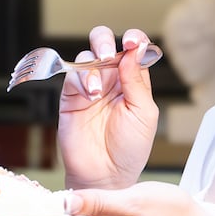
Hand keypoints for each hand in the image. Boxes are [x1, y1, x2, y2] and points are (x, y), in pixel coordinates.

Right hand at [56, 27, 159, 190]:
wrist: (105, 175)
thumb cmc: (129, 150)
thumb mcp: (144, 114)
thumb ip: (137, 81)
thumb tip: (133, 51)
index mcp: (133, 81)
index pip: (133, 50)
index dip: (133, 40)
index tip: (133, 42)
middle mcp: (111, 80)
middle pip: (104, 45)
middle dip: (104, 41)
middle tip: (108, 53)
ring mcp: (89, 87)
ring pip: (85, 56)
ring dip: (92, 63)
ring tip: (98, 88)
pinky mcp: (71, 97)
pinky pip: (72, 76)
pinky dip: (81, 79)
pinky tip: (90, 95)